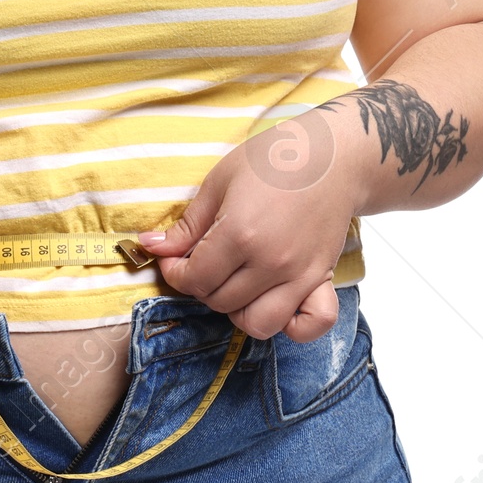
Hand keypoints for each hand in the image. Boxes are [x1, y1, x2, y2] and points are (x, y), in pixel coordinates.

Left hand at [133, 138, 359, 340]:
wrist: (332, 156)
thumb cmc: (273, 159)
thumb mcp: (219, 181)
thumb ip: (187, 224)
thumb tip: (151, 247)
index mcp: (240, 234)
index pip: (195, 279)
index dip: (175, 272)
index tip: (173, 257)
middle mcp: (271, 263)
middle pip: (220, 302)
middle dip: (200, 286)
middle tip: (201, 261)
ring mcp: (300, 275)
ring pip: (257, 323)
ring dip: (237, 310)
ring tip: (232, 282)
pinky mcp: (322, 279)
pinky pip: (310, 325)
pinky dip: (291, 325)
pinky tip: (273, 300)